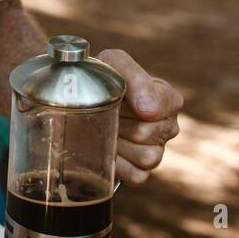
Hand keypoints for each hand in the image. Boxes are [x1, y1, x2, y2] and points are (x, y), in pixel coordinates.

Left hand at [95, 49, 183, 187]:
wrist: (72, 99)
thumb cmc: (97, 79)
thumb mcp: (113, 62)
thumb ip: (133, 74)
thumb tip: (149, 110)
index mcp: (167, 99)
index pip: (166, 107)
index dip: (138, 105)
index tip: (121, 100)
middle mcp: (166, 126)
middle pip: (151, 133)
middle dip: (122, 122)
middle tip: (106, 114)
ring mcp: (155, 150)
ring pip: (148, 157)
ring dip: (120, 144)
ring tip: (106, 131)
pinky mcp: (139, 171)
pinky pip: (139, 175)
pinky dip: (120, 166)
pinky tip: (108, 151)